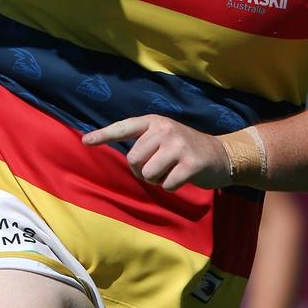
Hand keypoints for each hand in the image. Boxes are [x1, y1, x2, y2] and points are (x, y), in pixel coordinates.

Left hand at [82, 114, 230, 190]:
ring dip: (157, 179)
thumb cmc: (185, 148)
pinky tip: (183, 177)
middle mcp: (165, 129)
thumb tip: (120, 154)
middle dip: (142, 171)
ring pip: (148, 174)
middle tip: (159, 167)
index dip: (103, 135)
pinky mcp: (191, 164)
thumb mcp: (164, 135)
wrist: (222, 154)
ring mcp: (178, 146)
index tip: (85, 140)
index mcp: (155, 121)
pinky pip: (166, 184)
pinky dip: (172, 186)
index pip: (124, 127)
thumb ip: (144, 141)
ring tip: (171, 171)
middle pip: (134, 160)